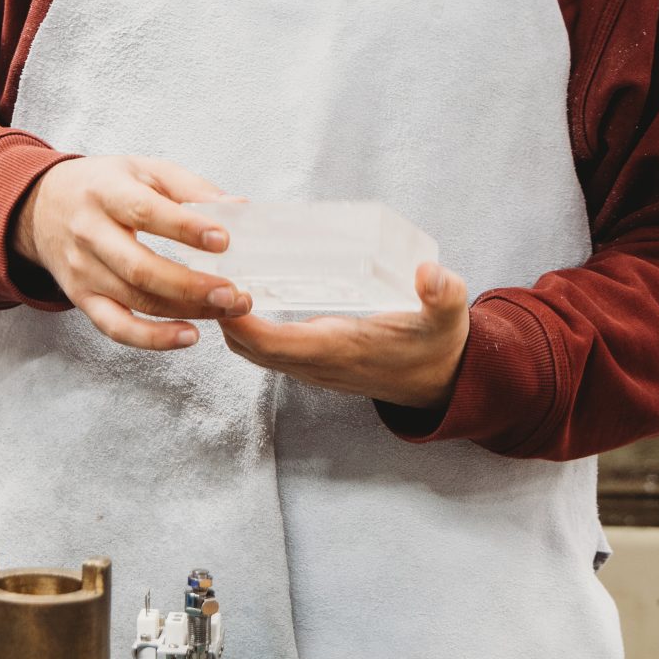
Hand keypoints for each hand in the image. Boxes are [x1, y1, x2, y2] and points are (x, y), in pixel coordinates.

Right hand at [13, 155, 252, 349]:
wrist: (41, 206)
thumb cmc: (103, 186)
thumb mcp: (143, 170)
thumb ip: (191, 188)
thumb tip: (239, 209)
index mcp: (105, 192)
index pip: (145, 211)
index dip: (185, 228)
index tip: (224, 240)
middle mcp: (89, 233)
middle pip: (140, 268)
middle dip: (191, 286)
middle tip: (234, 293)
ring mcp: (82, 270)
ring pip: (135, 301)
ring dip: (185, 311)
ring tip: (227, 309)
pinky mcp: (81, 297)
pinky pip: (116, 327)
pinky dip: (152, 339)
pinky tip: (188, 335)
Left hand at [217, 262, 470, 408]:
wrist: (442, 383)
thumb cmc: (439, 346)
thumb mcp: (448, 317)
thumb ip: (442, 294)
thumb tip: (430, 274)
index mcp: (342, 350)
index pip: (277, 345)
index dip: (244, 324)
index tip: (227, 292)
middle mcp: (319, 364)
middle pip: (251, 350)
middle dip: (224, 319)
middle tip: (210, 275)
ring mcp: (313, 366)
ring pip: (255, 352)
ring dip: (232, 324)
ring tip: (220, 280)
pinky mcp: (314, 361)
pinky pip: (268, 349)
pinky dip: (248, 328)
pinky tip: (245, 295)